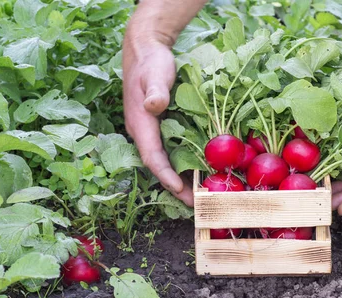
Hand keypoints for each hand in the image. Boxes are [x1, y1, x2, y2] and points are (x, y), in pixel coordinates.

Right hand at [122, 36, 193, 205]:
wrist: (145, 50)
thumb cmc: (151, 62)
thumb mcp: (154, 73)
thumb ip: (154, 90)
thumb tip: (154, 106)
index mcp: (140, 124)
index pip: (152, 156)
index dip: (165, 174)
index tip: (180, 188)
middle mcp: (143, 133)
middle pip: (158, 166)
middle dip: (175, 186)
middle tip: (197, 203)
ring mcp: (150, 132)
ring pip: (164, 162)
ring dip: (180, 179)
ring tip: (200, 194)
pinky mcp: (159, 128)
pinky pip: (170, 152)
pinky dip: (183, 164)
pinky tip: (199, 171)